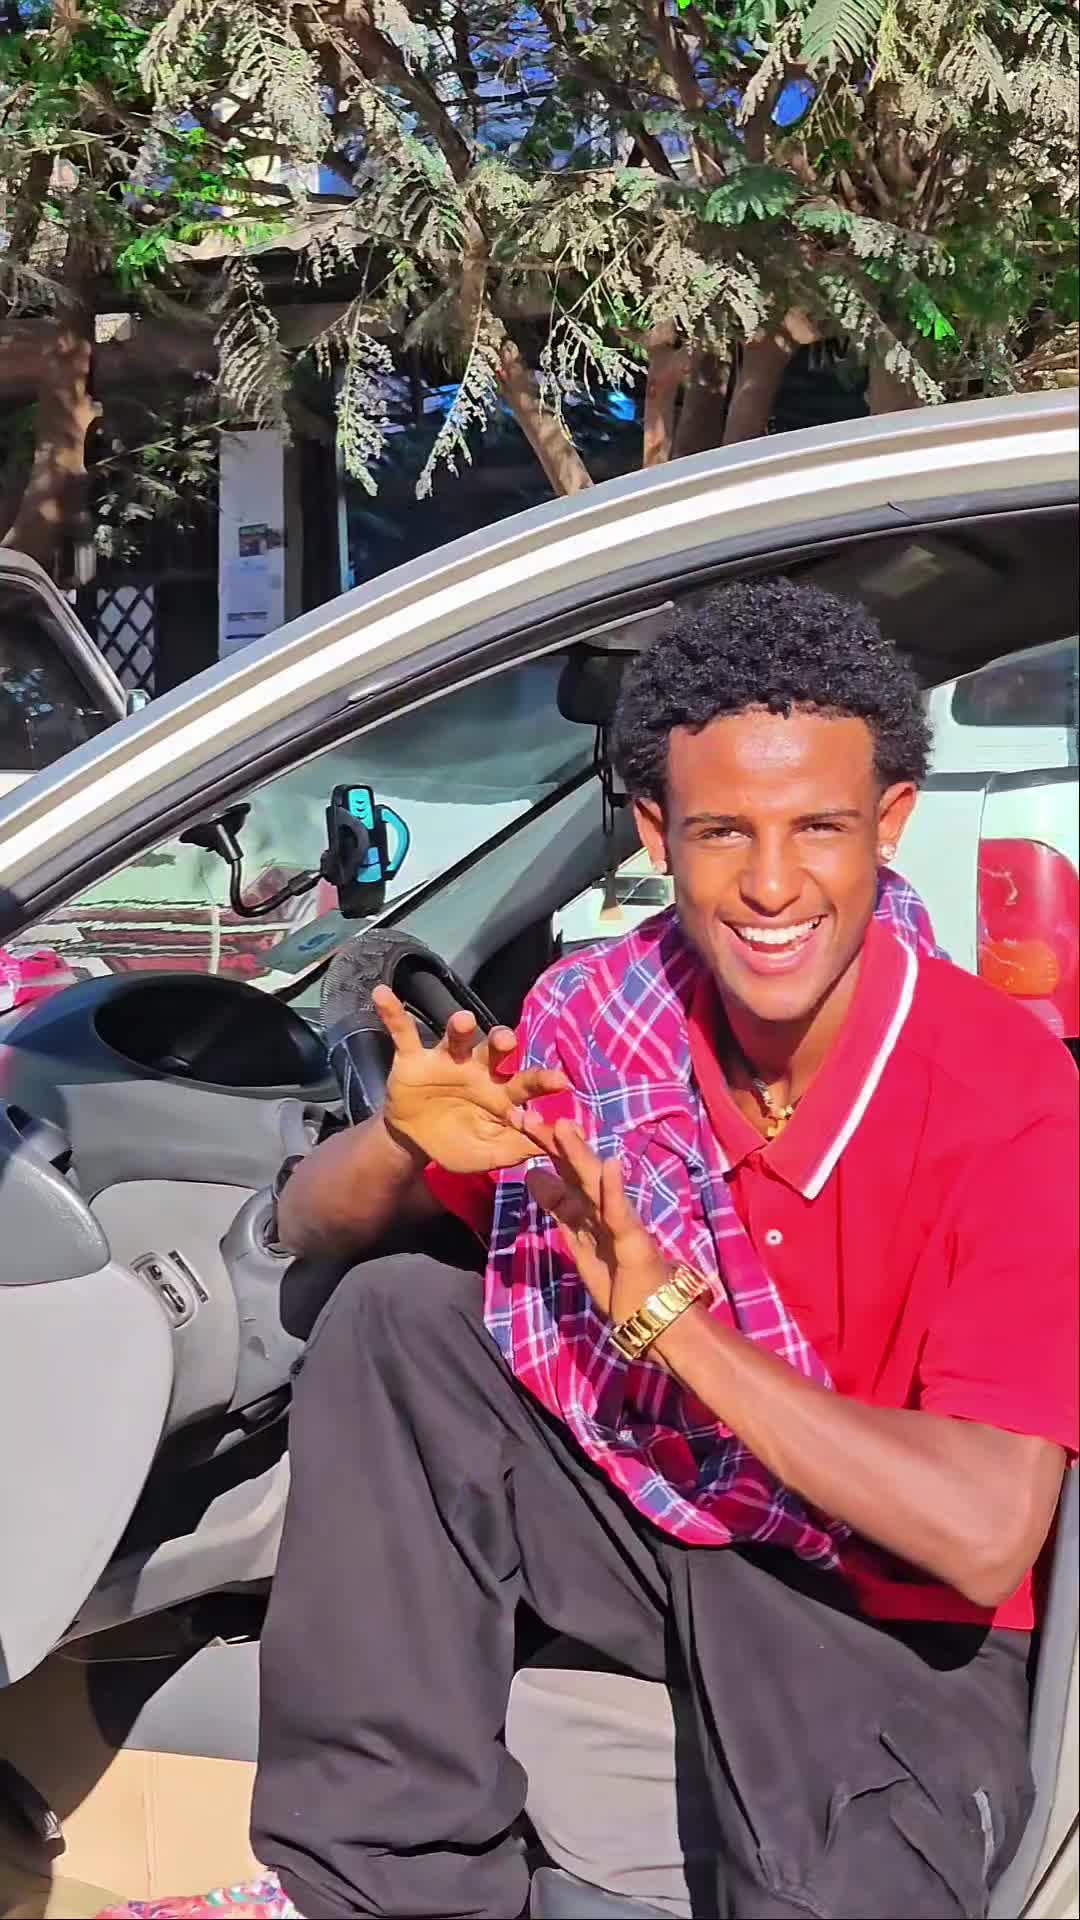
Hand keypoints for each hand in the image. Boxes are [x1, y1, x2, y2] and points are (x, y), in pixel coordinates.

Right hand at [374, 986, 566, 1174]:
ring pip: (456, 1038)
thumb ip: (511, 1151)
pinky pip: (403, 1032)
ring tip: (462, 1021)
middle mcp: (477, 1069)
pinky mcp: (413, 1058)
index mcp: (500, 1092)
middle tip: (507, 1040)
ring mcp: (445, 1060)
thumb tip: (544, 1148)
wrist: (413, 1141)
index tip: (559, 1081)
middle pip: (495, 1051)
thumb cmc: (457, 1142)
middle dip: (502, 1042)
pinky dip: (393, 1013)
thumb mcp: (483, 1155)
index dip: (541, 1082)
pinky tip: (382, 994)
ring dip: (459, 1027)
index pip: (526, 1083)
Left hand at [525, 1118, 666, 1324]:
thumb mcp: (579, 1241)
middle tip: (525, 1114)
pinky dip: (615, 1191)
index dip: (543, 1148)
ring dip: (580, 1156)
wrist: (654, 1314)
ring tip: (563, 1126)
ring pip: (596, 1186)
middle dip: (552, 1143)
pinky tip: (611, 1166)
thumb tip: (532, 1175)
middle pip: (575, 1170)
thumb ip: (560, 1209)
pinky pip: (622, 1215)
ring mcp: (620, 1222)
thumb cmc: (620, 1279)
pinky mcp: (634, 1242)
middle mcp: (603, 1209)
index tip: (517, 1121)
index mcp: (589, 1210)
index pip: (563, 1172)